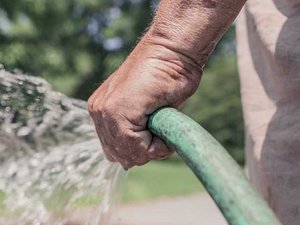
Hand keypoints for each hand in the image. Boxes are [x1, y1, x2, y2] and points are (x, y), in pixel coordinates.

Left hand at [88, 35, 201, 169]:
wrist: (172, 51)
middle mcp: (98, 112)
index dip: (141, 150)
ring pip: (128, 154)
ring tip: (162, 124)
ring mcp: (104, 111)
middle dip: (145, 151)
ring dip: (151, 148)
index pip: (116, 151)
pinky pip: (136, 147)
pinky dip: (157, 145)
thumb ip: (135, 132)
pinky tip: (164, 124)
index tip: (157, 131)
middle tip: (160, 129)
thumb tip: (127, 163)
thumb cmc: (166, 77)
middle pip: (120, 156)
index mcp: (103, 111)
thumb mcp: (148, 111)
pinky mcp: (115, 111)